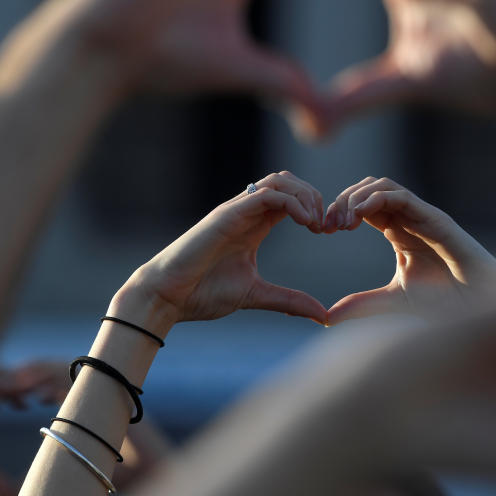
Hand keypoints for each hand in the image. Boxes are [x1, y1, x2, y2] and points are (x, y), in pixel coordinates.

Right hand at [112, 171, 327, 331]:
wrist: (167, 296)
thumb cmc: (203, 293)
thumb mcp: (257, 295)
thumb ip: (289, 300)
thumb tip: (322, 314)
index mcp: (254, 225)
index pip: (291, 199)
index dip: (315, 208)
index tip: (329, 232)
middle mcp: (246, 212)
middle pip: (288, 181)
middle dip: (314, 197)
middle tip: (327, 225)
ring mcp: (236, 210)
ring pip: (279, 180)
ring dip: (306, 195)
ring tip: (316, 223)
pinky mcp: (228, 214)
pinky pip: (267, 194)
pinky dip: (293, 202)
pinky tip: (304, 223)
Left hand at [324, 176, 495, 322]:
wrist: (481, 306)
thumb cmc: (445, 302)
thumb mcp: (391, 301)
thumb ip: (361, 305)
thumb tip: (327, 317)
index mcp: (397, 231)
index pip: (361, 206)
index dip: (338, 212)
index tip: (323, 231)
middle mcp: (407, 218)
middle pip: (366, 189)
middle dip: (342, 200)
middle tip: (328, 224)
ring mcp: (421, 215)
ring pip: (380, 185)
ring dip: (355, 197)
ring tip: (342, 222)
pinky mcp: (433, 217)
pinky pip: (399, 194)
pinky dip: (373, 198)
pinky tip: (358, 216)